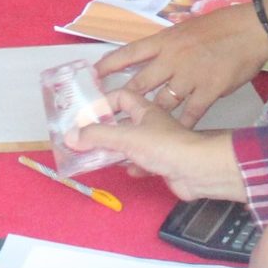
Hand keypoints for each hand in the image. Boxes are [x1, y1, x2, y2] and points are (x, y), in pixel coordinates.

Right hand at [68, 90, 245, 200]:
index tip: (87, 114)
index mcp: (144, 109)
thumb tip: (70, 136)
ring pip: (132, 143)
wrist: (197, 170)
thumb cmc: (164, 146)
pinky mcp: (164, 163)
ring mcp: (158, 144)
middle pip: (124, 121)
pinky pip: (144, 162)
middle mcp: (151, 124)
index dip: (104, 102)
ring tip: (99, 156)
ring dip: (118, 149)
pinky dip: (134, 166)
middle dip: (107, 129)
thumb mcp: (125, 137)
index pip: (121, 96)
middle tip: (87, 138)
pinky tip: (128, 170)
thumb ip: (97, 137)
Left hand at [96, 1, 267, 127]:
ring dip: (150, 118)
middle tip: (109, 116)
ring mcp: (189, 76)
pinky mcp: (208, 90)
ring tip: (137, 132)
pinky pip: (190, 113)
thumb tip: (154, 60)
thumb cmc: (220, 26)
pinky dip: (181, 125)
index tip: (94, 76)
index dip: (109, 65)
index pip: (129, 53)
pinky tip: (173, 136)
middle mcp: (171, 59)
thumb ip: (168, 47)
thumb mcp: (185, 29)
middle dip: (123, 101)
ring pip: (162, 102)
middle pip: (140, 83)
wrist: (249, 30)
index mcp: (164, 41)